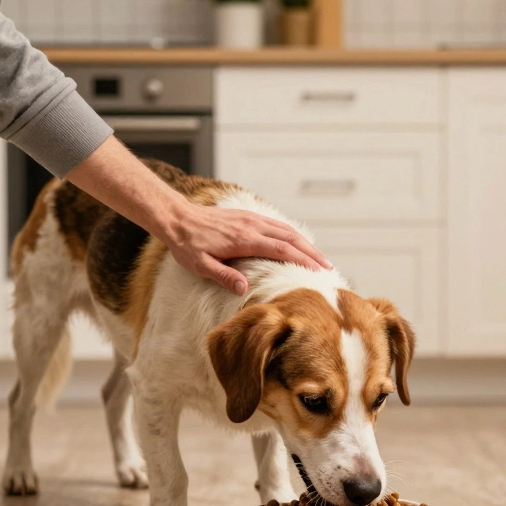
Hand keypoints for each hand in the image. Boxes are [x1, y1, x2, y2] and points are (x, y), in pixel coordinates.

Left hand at [64, 137, 331, 296]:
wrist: (177, 217)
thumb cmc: (187, 245)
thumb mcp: (200, 266)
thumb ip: (224, 276)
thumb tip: (245, 288)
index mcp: (244, 240)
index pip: (282, 249)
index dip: (302, 260)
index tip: (318, 271)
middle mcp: (253, 227)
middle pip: (291, 238)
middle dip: (312, 253)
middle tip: (329, 268)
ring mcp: (252, 220)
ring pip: (287, 230)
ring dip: (306, 244)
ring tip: (320, 258)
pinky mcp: (249, 217)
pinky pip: (277, 225)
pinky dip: (294, 234)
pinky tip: (299, 243)